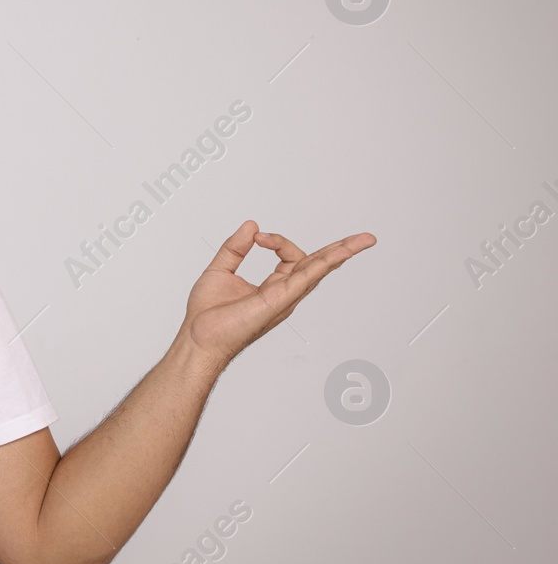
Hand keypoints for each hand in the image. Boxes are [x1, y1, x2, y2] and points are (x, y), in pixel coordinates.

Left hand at [177, 220, 376, 369]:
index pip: (290, 256)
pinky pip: (307, 278)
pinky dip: (325, 263)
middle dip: (340, 250)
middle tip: (364, 238)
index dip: (277, 241)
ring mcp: (285, 297)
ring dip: (341, 253)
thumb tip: (251, 226)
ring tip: (363, 241)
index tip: (257, 236)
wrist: (199, 337)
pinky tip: (341, 253)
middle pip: (317, 265)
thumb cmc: (207, 315)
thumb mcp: (220, 269)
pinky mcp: (280, 300)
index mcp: (272, 286)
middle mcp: (284, 293)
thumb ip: (236, 247)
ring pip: (319, 270)